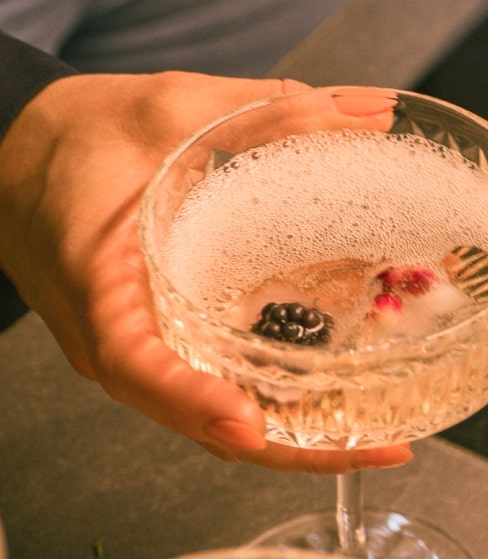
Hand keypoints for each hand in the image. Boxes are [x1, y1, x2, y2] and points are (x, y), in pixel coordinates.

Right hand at [0, 71, 412, 472]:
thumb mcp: (169, 108)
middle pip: (198, 422)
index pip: (135, 365)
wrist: (20, 154)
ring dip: (293, 440)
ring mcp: (138, 354)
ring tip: (378, 439)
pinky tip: (334, 405)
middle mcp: (115, 340)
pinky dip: (274, 409)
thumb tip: (373, 113)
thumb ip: (269, 112)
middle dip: (290, 448)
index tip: (249, 424)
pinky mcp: (161, 347)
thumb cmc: (78, 135)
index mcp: (98, 287)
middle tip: (381, 449)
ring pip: (213, 423)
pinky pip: (216, 393)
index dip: (192, 403)